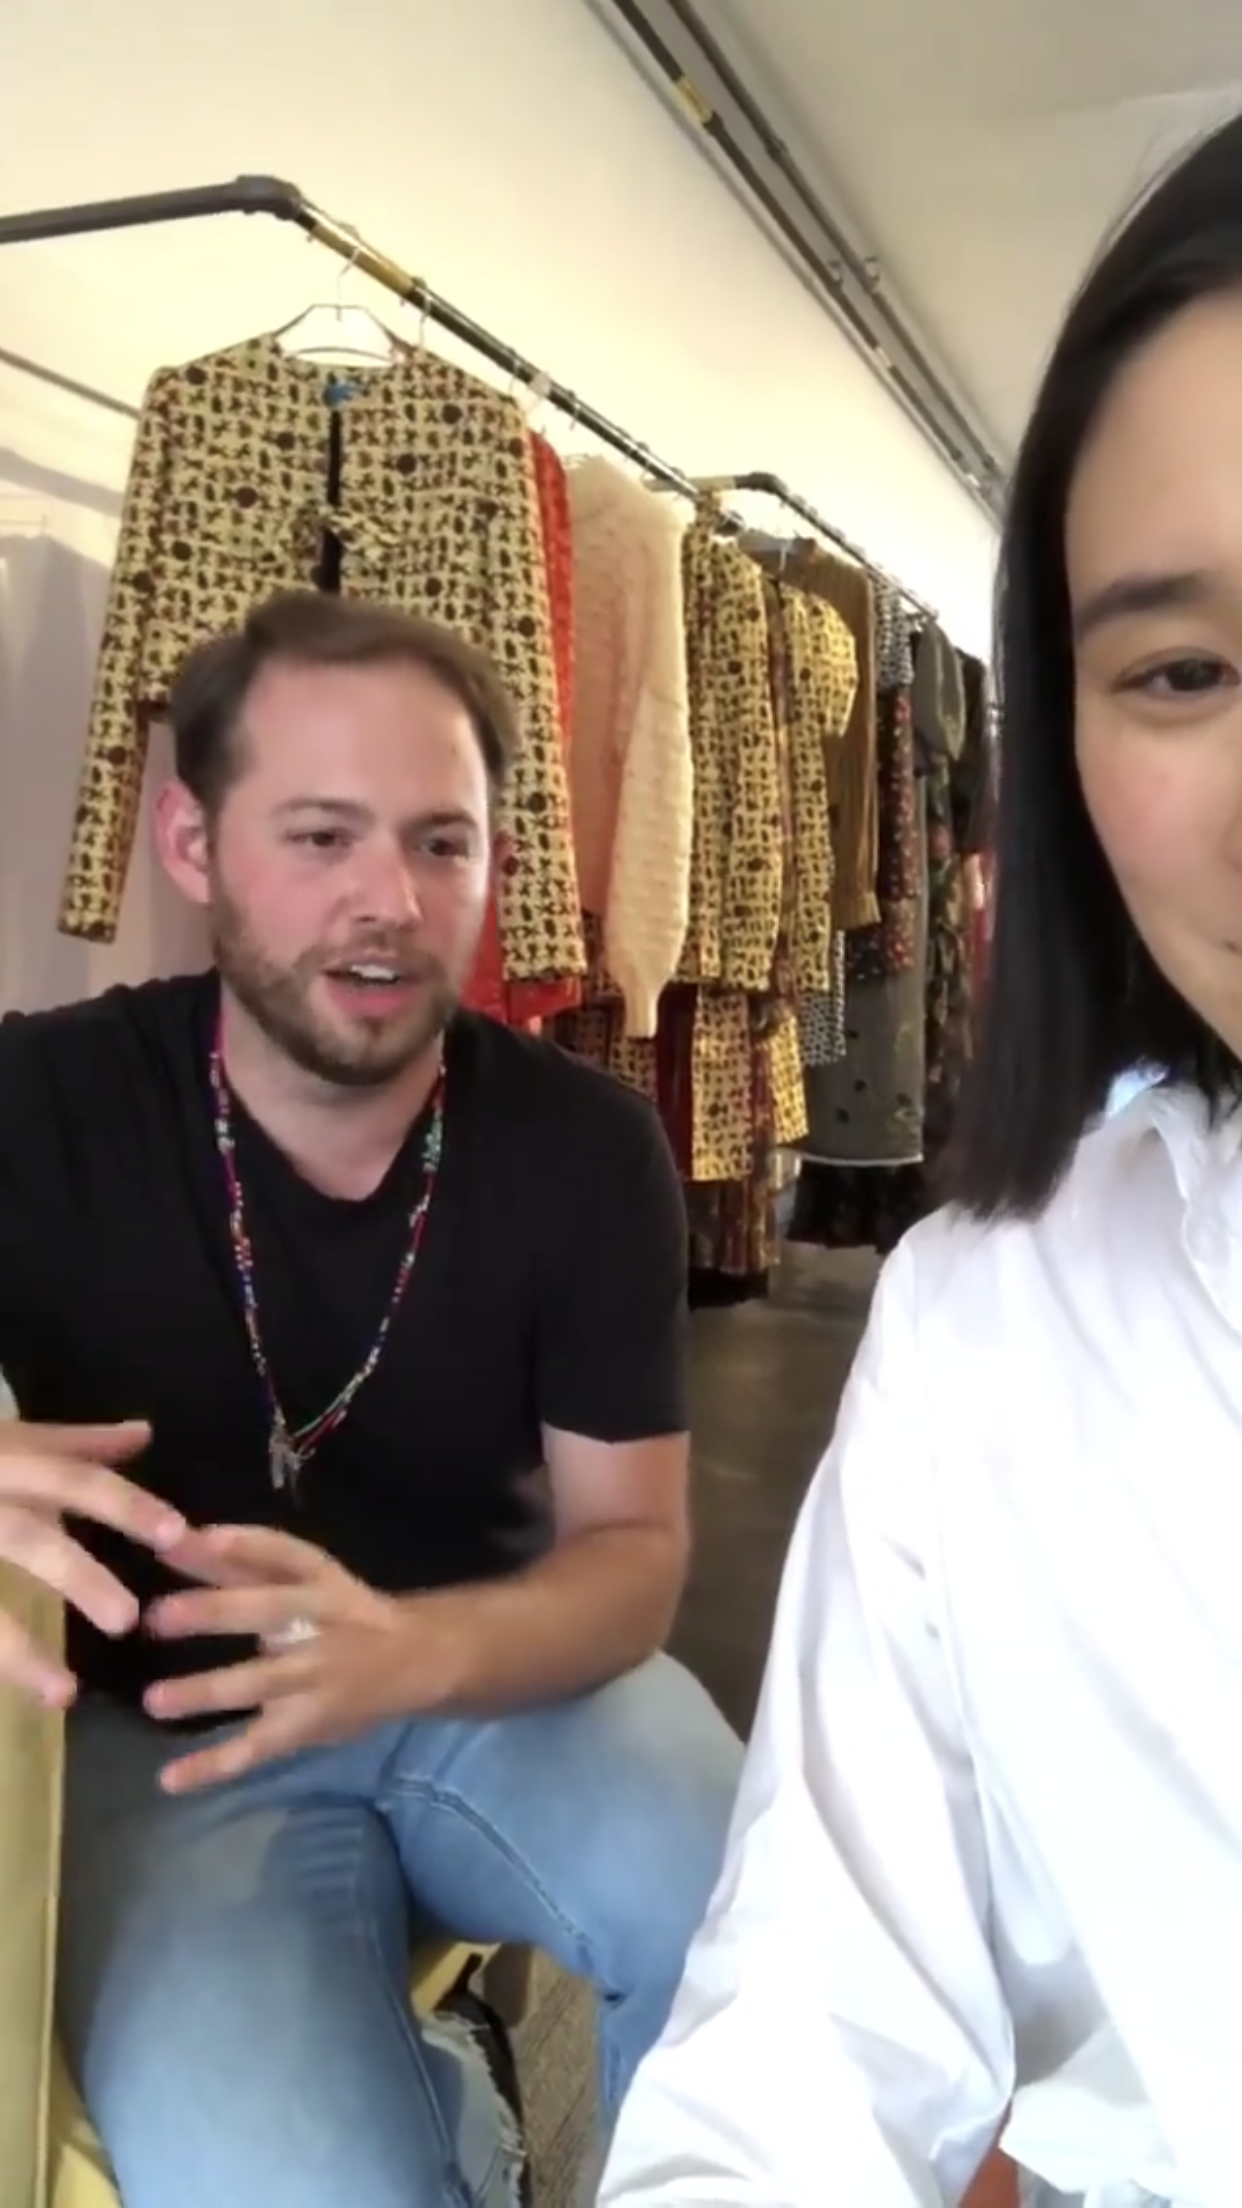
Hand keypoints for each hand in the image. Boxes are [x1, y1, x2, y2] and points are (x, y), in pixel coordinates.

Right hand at [0, 1419, 184, 1704]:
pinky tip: (27, 1693)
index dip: (125, 1505)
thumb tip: (141, 1434)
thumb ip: (68, 1442)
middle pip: (25, 1537)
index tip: (178, 1535)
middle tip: (128, 1619)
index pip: (69, 1478)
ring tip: (64, 1693)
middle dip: (77, 1577)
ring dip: (18, 1650)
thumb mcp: (1, 1439)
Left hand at [144, 1524, 421, 1791]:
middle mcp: (322, 1624)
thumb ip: (238, 1561)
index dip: (244, 1544)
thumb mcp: (302, 1577)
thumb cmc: (339, 1610)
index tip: (195, 1537)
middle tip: (157, 1617)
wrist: (414, 1660)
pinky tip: (169, 1779)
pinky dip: (215, 1764)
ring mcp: (316, 1679)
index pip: (285, 1554)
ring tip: (153, 1701)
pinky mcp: (306, 1726)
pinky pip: (259, 1747)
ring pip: (261, 1683)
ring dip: (208, 1691)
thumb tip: (171, 1540)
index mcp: (320, 1580)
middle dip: (215, 1613)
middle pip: (270, 1613)